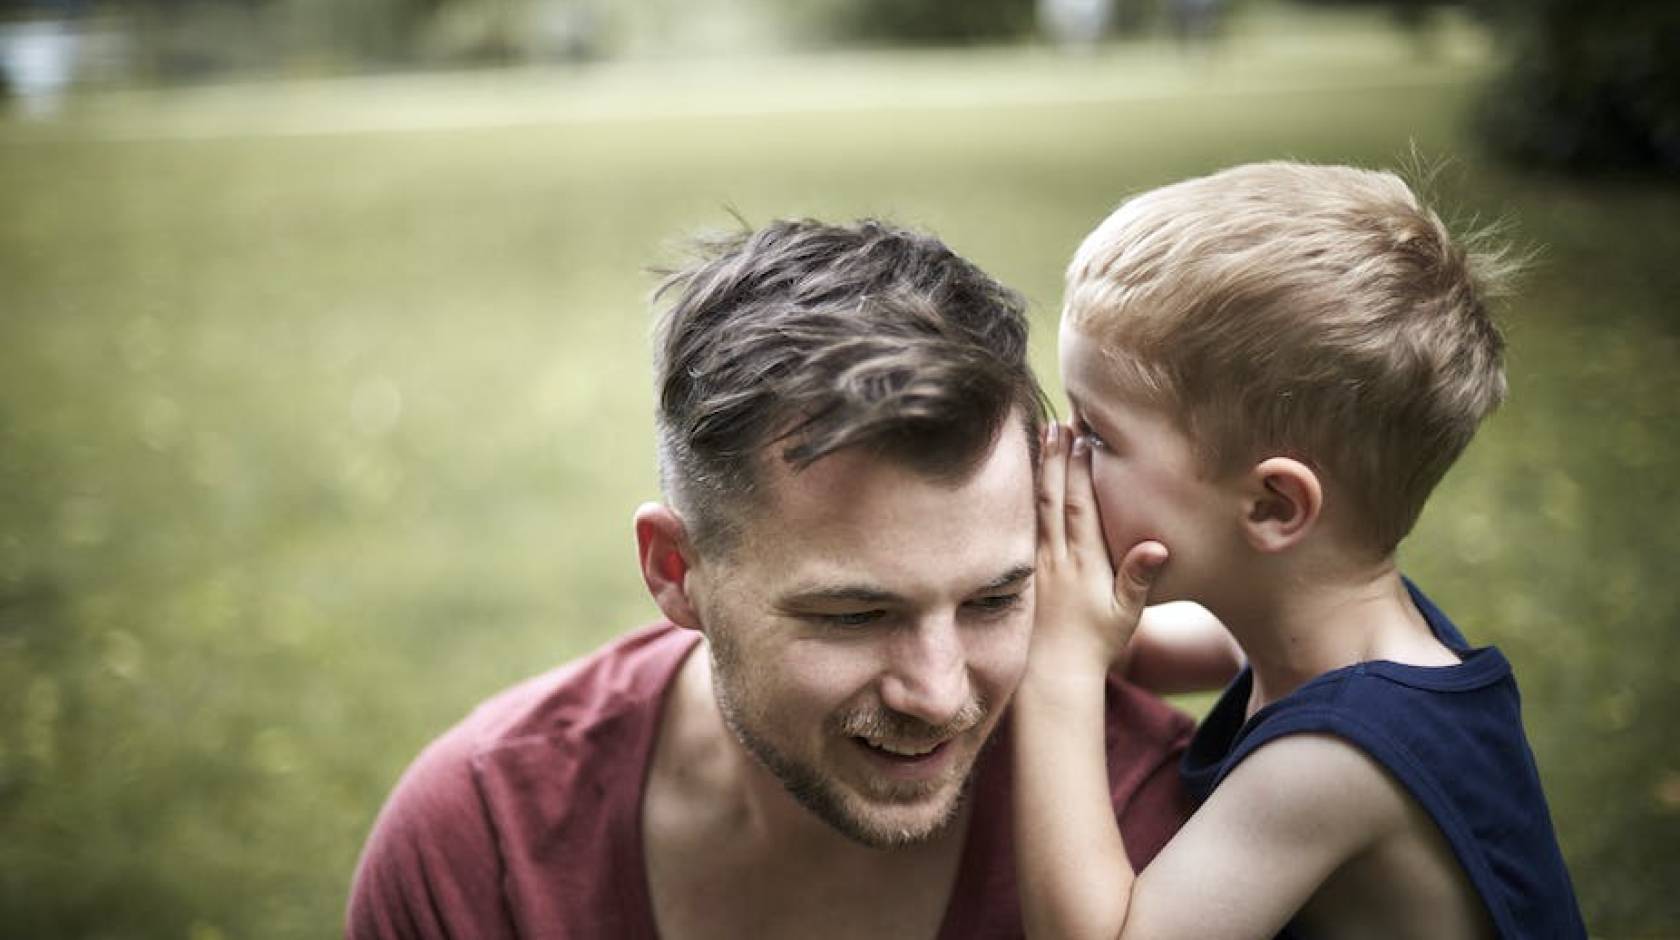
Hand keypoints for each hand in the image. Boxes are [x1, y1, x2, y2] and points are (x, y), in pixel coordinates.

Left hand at [1032, 421, 1167, 674]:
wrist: (1054, 673)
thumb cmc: (1096, 644)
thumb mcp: (1126, 616)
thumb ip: (1138, 578)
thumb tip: (1156, 548)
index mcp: (1084, 565)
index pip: (1081, 509)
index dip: (1081, 473)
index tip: (1083, 439)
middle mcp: (1057, 558)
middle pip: (1054, 499)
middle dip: (1057, 459)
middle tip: (1058, 423)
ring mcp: (1039, 562)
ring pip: (1037, 507)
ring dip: (1042, 470)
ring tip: (1043, 436)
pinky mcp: (1027, 569)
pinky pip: (1025, 524)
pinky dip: (1026, 495)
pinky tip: (1028, 475)